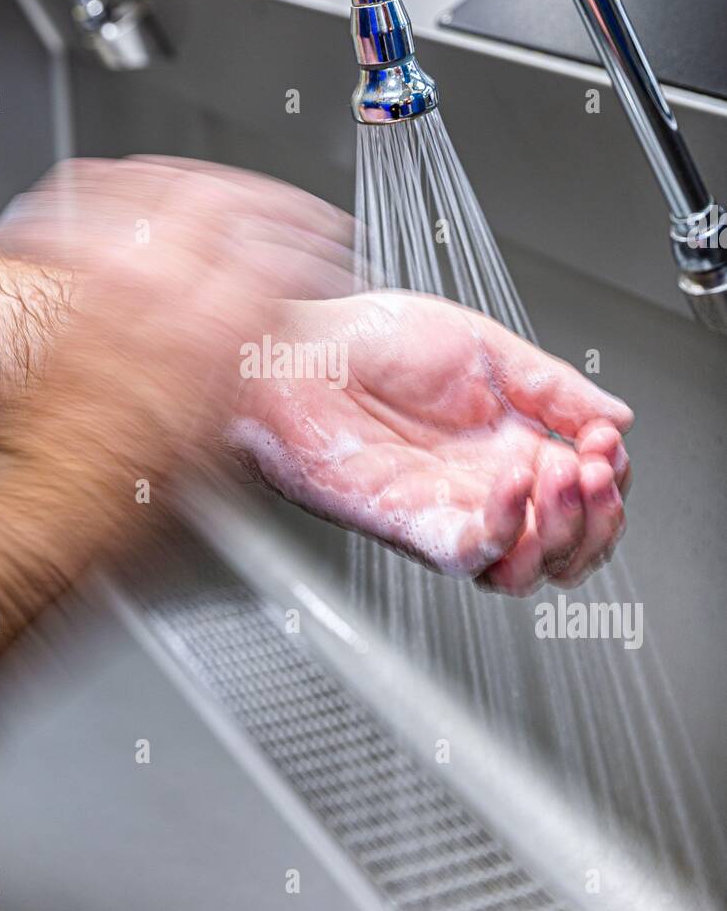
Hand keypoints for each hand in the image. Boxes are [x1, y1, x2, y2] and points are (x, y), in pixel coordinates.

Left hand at [0, 156, 353, 487]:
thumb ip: (251, 367)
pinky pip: (90, 195)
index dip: (318, 248)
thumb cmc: (132, 480)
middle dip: (265, 199)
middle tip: (285, 213)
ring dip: (196, 182)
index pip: (287, 253)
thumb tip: (268, 345)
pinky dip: (114, 184)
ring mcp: (112, 269)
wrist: (53, 487)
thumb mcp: (228, 432)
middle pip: (226, 196)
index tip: (327, 257)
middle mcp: (168, 284)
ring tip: (216, 191)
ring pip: (159, 182)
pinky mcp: (64, 268)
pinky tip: (123, 183)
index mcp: (222, 329)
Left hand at [228, 291, 632, 594]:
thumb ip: (552, 386)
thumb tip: (617, 417)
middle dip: (601, 514)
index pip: (585, 492)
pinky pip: (474, 556)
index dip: (610, 477)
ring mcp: (452, 512)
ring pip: (531, 568)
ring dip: (565, 531)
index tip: (606, 442)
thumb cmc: (364, 342)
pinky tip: (516, 482)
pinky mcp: (413, 528)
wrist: (293, 352)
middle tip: (597, 468)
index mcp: (509, 443)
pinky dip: (508, 529)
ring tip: (567, 477)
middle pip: (570, 544)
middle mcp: (486, 487)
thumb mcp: (484, 347)